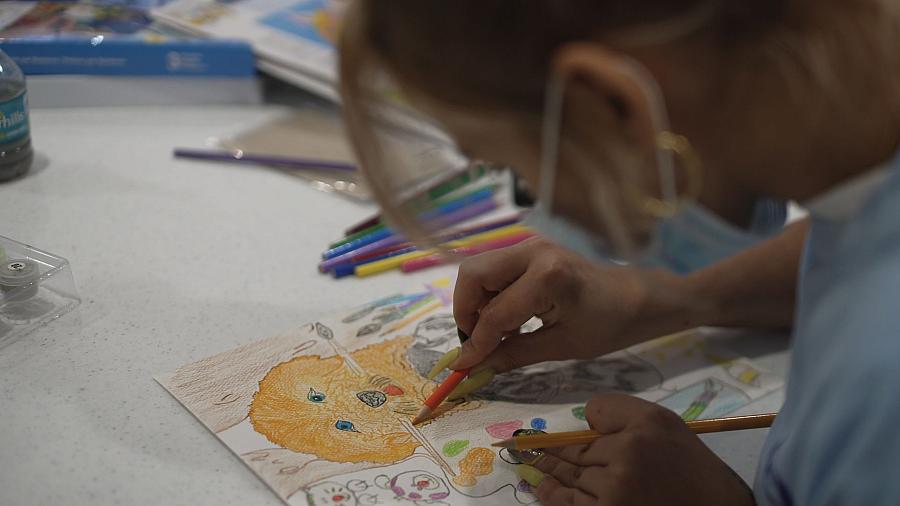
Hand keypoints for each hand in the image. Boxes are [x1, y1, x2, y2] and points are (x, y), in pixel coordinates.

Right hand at [451, 236, 692, 371]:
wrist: (638, 297)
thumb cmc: (609, 324)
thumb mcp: (562, 346)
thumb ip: (514, 354)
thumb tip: (474, 368)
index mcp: (546, 277)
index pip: (493, 314)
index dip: (476, 343)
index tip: (464, 366)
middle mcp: (532, 252)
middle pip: (472, 276)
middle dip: (466, 312)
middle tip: (477, 342)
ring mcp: (530, 246)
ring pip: (479, 271)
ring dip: (475, 303)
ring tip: (492, 334)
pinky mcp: (530, 250)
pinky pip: (494, 270)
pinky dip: (489, 295)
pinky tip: (505, 320)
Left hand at [522, 394, 755, 505]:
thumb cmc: (690, 465)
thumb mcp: (663, 422)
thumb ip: (623, 413)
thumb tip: (585, 421)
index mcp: (641, 430)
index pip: (595, 419)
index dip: (577, 427)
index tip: (546, 430)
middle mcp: (624, 460)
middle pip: (577, 452)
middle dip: (552, 451)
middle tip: (525, 446)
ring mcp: (614, 494)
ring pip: (572, 476)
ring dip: (550, 472)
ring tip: (529, 463)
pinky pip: (570, 504)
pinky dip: (553, 496)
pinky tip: (541, 487)